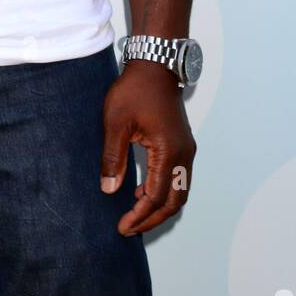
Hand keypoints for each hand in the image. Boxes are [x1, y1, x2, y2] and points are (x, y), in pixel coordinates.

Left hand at [100, 61, 195, 234]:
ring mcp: (186, 150)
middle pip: (174, 201)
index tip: (122, 227)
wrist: (155, 66)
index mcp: (168, 152)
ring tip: (135, 215)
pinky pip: (178, 179)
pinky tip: (142, 192)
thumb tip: (109, 190)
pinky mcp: (183, 146)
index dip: (139, 216)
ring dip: (160, 207)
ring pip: (180, 192)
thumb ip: (113, 158)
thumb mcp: (116, 123)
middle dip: (152, 219)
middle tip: (129, 228)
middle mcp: (184, 155)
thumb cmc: (134, 90)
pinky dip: (164, 192)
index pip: (155, 196)